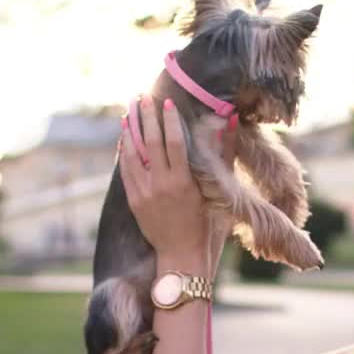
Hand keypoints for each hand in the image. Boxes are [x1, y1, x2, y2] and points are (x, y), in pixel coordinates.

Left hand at [119, 96, 235, 272]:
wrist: (183, 256)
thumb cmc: (208, 224)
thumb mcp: (220, 189)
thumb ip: (224, 154)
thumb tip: (229, 122)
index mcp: (184, 182)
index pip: (174, 142)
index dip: (169, 120)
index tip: (167, 102)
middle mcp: (161, 185)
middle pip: (150, 142)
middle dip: (146, 117)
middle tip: (142, 97)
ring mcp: (144, 193)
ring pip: (132, 153)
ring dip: (130, 130)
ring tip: (130, 110)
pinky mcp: (134, 201)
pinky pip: (126, 169)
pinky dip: (124, 151)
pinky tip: (125, 137)